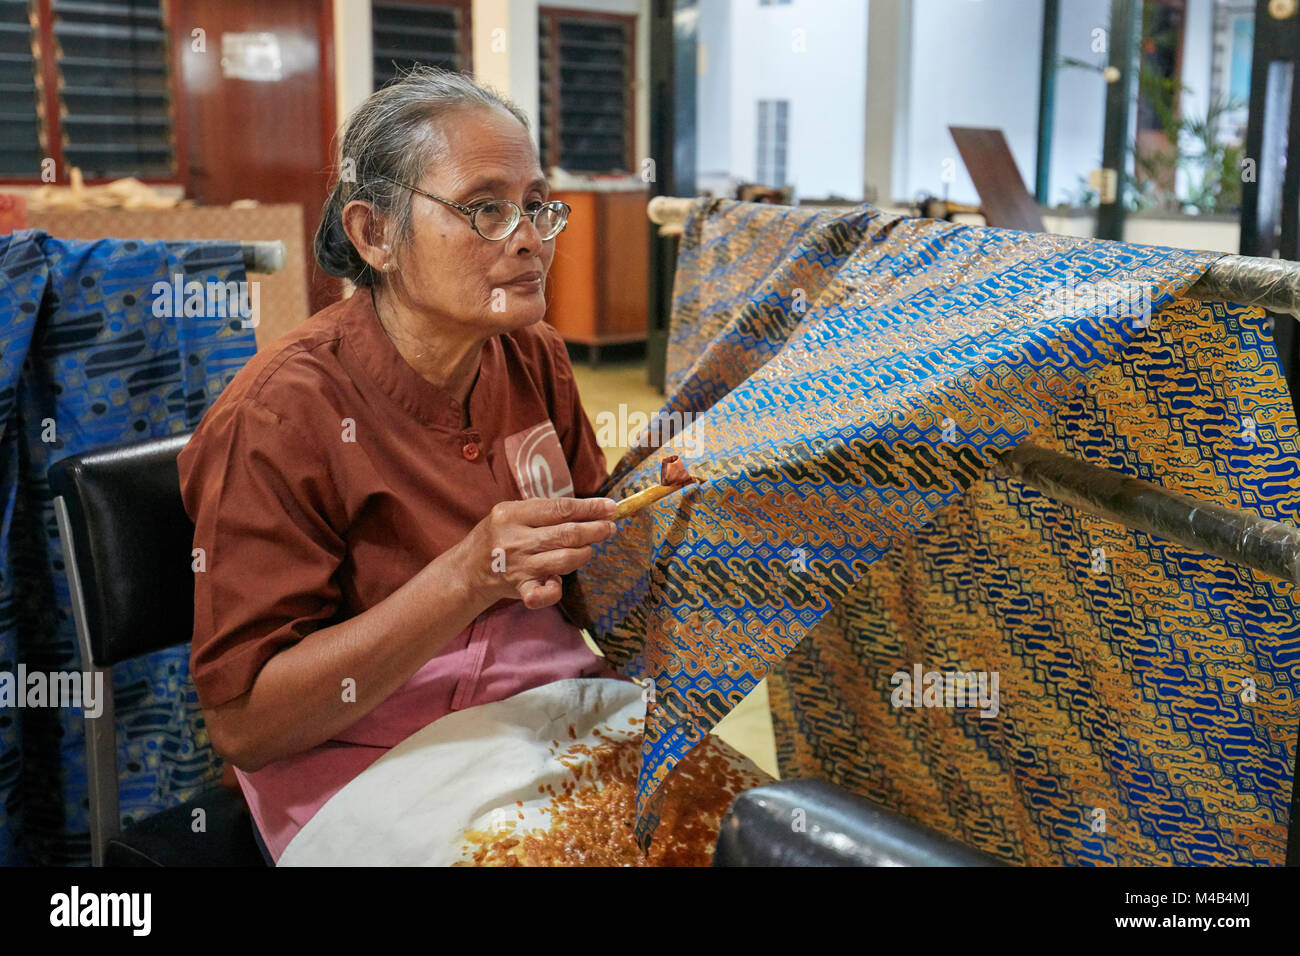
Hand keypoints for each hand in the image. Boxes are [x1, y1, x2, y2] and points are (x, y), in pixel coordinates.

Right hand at [457, 497, 617, 609]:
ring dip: (584, 554)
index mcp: (512, 514)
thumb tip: (587, 509)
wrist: (467, 570)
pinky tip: (558, 582)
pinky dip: (556, 590)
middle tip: (609, 528)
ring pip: (564, 560)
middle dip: (595, 530)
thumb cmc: (497, 536)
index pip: (560, 508)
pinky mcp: (520, 589)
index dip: (590, 508)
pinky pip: (545, 595)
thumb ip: (543, 511)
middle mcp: (515, 540)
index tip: (610, 507)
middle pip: (566, 534)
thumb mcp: (511, 513)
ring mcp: (518, 566)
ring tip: (588, 548)